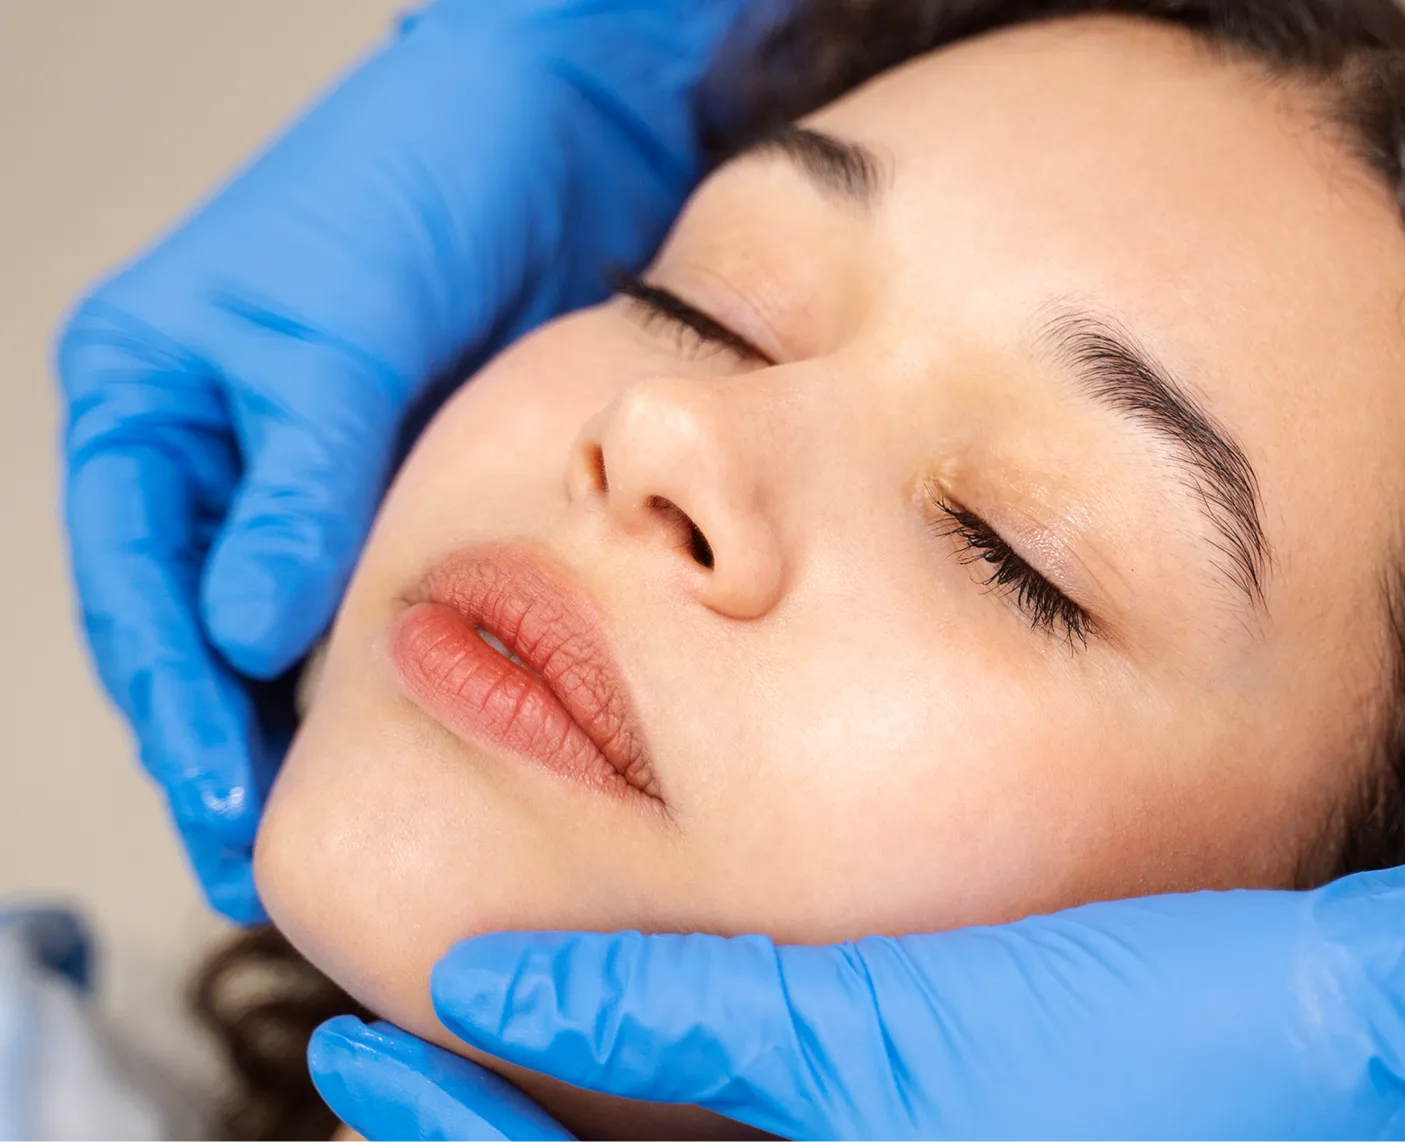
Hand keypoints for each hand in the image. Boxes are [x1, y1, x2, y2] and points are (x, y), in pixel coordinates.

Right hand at [56, 0, 746, 920]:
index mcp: (147, 394)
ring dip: (304, 731)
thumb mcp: (344, 326)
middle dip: (225, 746)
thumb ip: (299, 478)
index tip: (222, 805)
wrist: (560, 119)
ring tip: (341, 833)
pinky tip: (413, 747)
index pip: (134, 579)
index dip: (172, 702)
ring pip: (283, 629)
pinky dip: (383, 674)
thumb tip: (242, 631)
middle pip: (193, 626)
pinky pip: (375, 597)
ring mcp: (310, 469)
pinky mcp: (403, 480)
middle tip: (265, 865)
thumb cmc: (426, 174)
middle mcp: (216, 444)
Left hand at [308, 807, 1404, 1140]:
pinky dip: (703, 1083)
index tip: (353, 1060)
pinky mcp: (976, 1132)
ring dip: (587, 1113)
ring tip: (500, 1020)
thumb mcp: (916, 1050)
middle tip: (383, 1056)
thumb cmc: (1191, 1059)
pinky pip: (798, 1129)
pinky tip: (668, 1010)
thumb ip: (703, 1030)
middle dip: (501, 1139)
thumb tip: (500, 997)